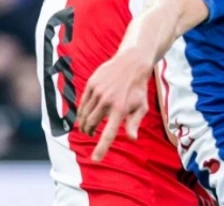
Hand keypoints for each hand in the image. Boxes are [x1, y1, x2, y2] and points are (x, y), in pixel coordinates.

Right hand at [77, 47, 153, 161]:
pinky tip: (84, 115)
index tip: (95, 159)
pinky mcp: (91, 84)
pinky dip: (81, 112)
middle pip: (91, 124)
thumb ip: (134, 122)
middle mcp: (107, 101)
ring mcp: (98, 92)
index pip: (109, 133)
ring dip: (84, 123)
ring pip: (84, 115)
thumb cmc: (138, 88)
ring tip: (87, 126)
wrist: (132, 63)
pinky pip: (82, 103)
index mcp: (121, 109)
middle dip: (89, 132)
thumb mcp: (142, 105)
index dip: (101, 148)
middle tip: (90, 134)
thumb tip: (132, 138)